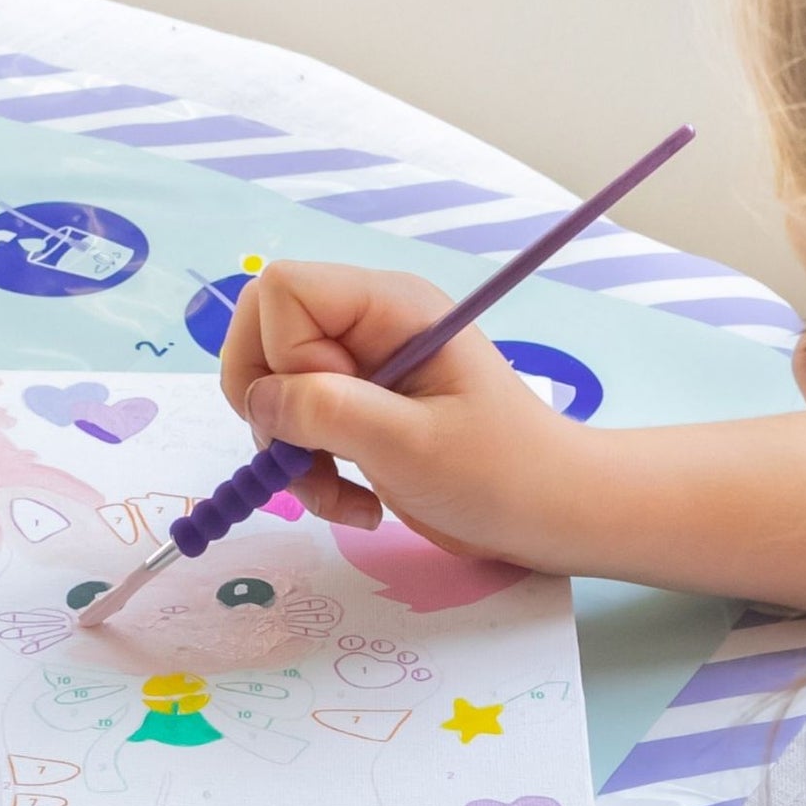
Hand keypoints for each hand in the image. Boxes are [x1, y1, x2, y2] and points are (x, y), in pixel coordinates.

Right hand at [217, 260, 595, 567]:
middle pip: (263, 334)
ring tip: (342, 495)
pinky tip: (358, 502)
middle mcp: (368, 325)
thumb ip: (326, 412)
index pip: (282, 292)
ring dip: (292, 455)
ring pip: (274, 391)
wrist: (547, 513)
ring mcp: (361, 369)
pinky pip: (299, 429)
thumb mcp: (408, 445)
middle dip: (270, 408)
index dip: (284, 356)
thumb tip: (258, 400)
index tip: (327, 413)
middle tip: (308, 457)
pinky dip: (312, 474)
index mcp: (388, 306)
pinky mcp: (359, 412)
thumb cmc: (497, 473)